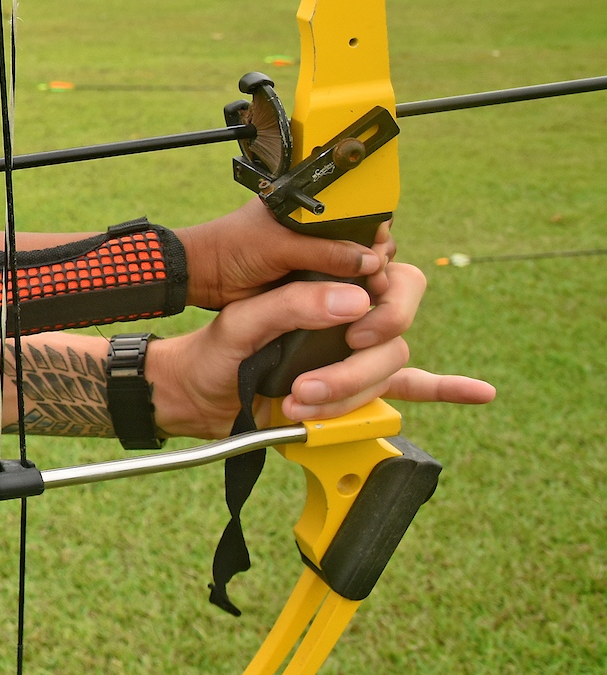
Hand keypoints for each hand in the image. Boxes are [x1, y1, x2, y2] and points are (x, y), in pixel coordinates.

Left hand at [149, 258, 493, 435]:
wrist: (196, 394)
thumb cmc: (213, 350)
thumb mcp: (243, 321)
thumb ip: (294, 305)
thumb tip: (357, 302)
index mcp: (323, 279)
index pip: (384, 273)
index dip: (382, 302)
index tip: (353, 330)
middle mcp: (347, 309)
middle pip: (394, 325)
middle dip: (360, 358)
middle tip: (317, 377)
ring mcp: (355, 347)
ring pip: (391, 365)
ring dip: (350, 390)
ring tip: (299, 402)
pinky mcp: (356, 384)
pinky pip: (412, 383)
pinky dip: (446, 387)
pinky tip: (479, 392)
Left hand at [176, 202, 393, 307]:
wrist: (204, 277)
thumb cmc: (231, 247)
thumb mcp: (280, 245)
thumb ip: (324, 251)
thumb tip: (369, 260)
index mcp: (310, 205)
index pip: (360, 212)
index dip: (375, 230)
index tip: (381, 249)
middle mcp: (317, 228)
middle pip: (365, 240)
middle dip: (376, 256)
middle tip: (377, 274)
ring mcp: (316, 255)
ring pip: (356, 265)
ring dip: (367, 277)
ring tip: (371, 288)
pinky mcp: (311, 279)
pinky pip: (340, 285)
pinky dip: (351, 291)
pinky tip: (358, 300)